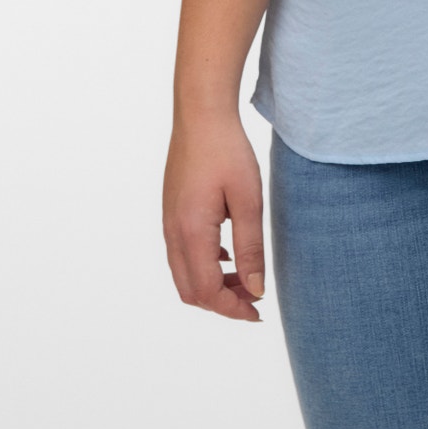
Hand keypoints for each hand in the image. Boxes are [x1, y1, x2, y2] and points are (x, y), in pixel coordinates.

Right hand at [163, 112, 266, 322]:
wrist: (201, 116)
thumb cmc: (228, 152)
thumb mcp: (248, 200)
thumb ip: (250, 247)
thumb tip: (255, 290)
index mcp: (191, 232)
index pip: (206, 291)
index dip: (232, 309)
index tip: (259, 312)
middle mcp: (173, 233)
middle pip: (191, 291)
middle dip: (221, 303)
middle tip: (254, 300)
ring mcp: (168, 223)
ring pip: (184, 275)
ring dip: (212, 286)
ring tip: (245, 280)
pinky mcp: (172, 213)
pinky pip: (182, 255)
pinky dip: (204, 267)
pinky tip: (229, 256)